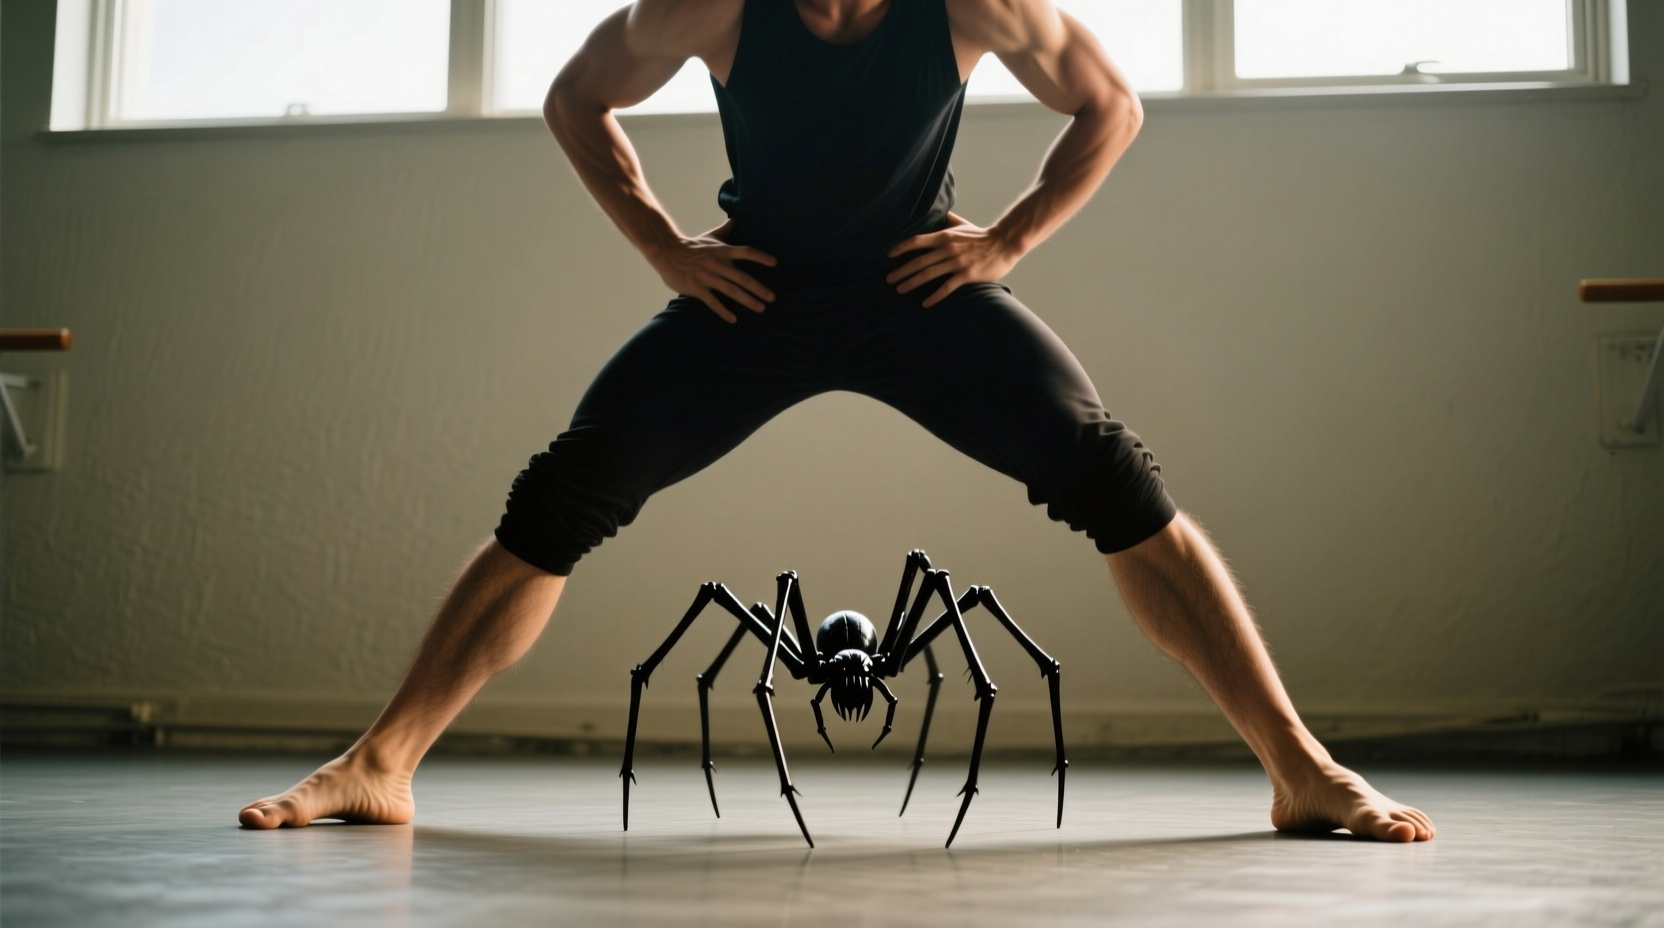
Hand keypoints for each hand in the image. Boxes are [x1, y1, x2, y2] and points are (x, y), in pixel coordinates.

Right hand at [649, 220, 776, 322]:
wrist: (666, 252)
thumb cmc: (691, 246)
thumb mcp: (709, 237)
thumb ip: (724, 230)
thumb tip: (734, 219)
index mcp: (722, 251)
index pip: (746, 252)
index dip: (761, 257)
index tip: (775, 263)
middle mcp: (717, 263)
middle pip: (743, 277)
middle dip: (759, 288)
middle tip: (773, 298)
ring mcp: (707, 276)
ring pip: (731, 291)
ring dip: (748, 301)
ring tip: (761, 309)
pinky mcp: (696, 288)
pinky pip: (713, 302)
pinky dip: (724, 311)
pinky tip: (734, 319)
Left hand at [885, 213, 1021, 307]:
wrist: (1005, 243)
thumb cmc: (983, 236)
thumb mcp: (964, 225)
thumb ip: (951, 220)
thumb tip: (942, 213)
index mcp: (945, 235)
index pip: (917, 241)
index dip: (901, 248)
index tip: (888, 255)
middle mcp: (948, 248)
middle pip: (919, 261)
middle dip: (901, 271)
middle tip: (889, 279)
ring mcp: (957, 262)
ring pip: (929, 274)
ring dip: (912, 283)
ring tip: (900, 290)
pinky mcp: (967, 275)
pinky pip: (947, 287)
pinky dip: (935, 296)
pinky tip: (925, 303)